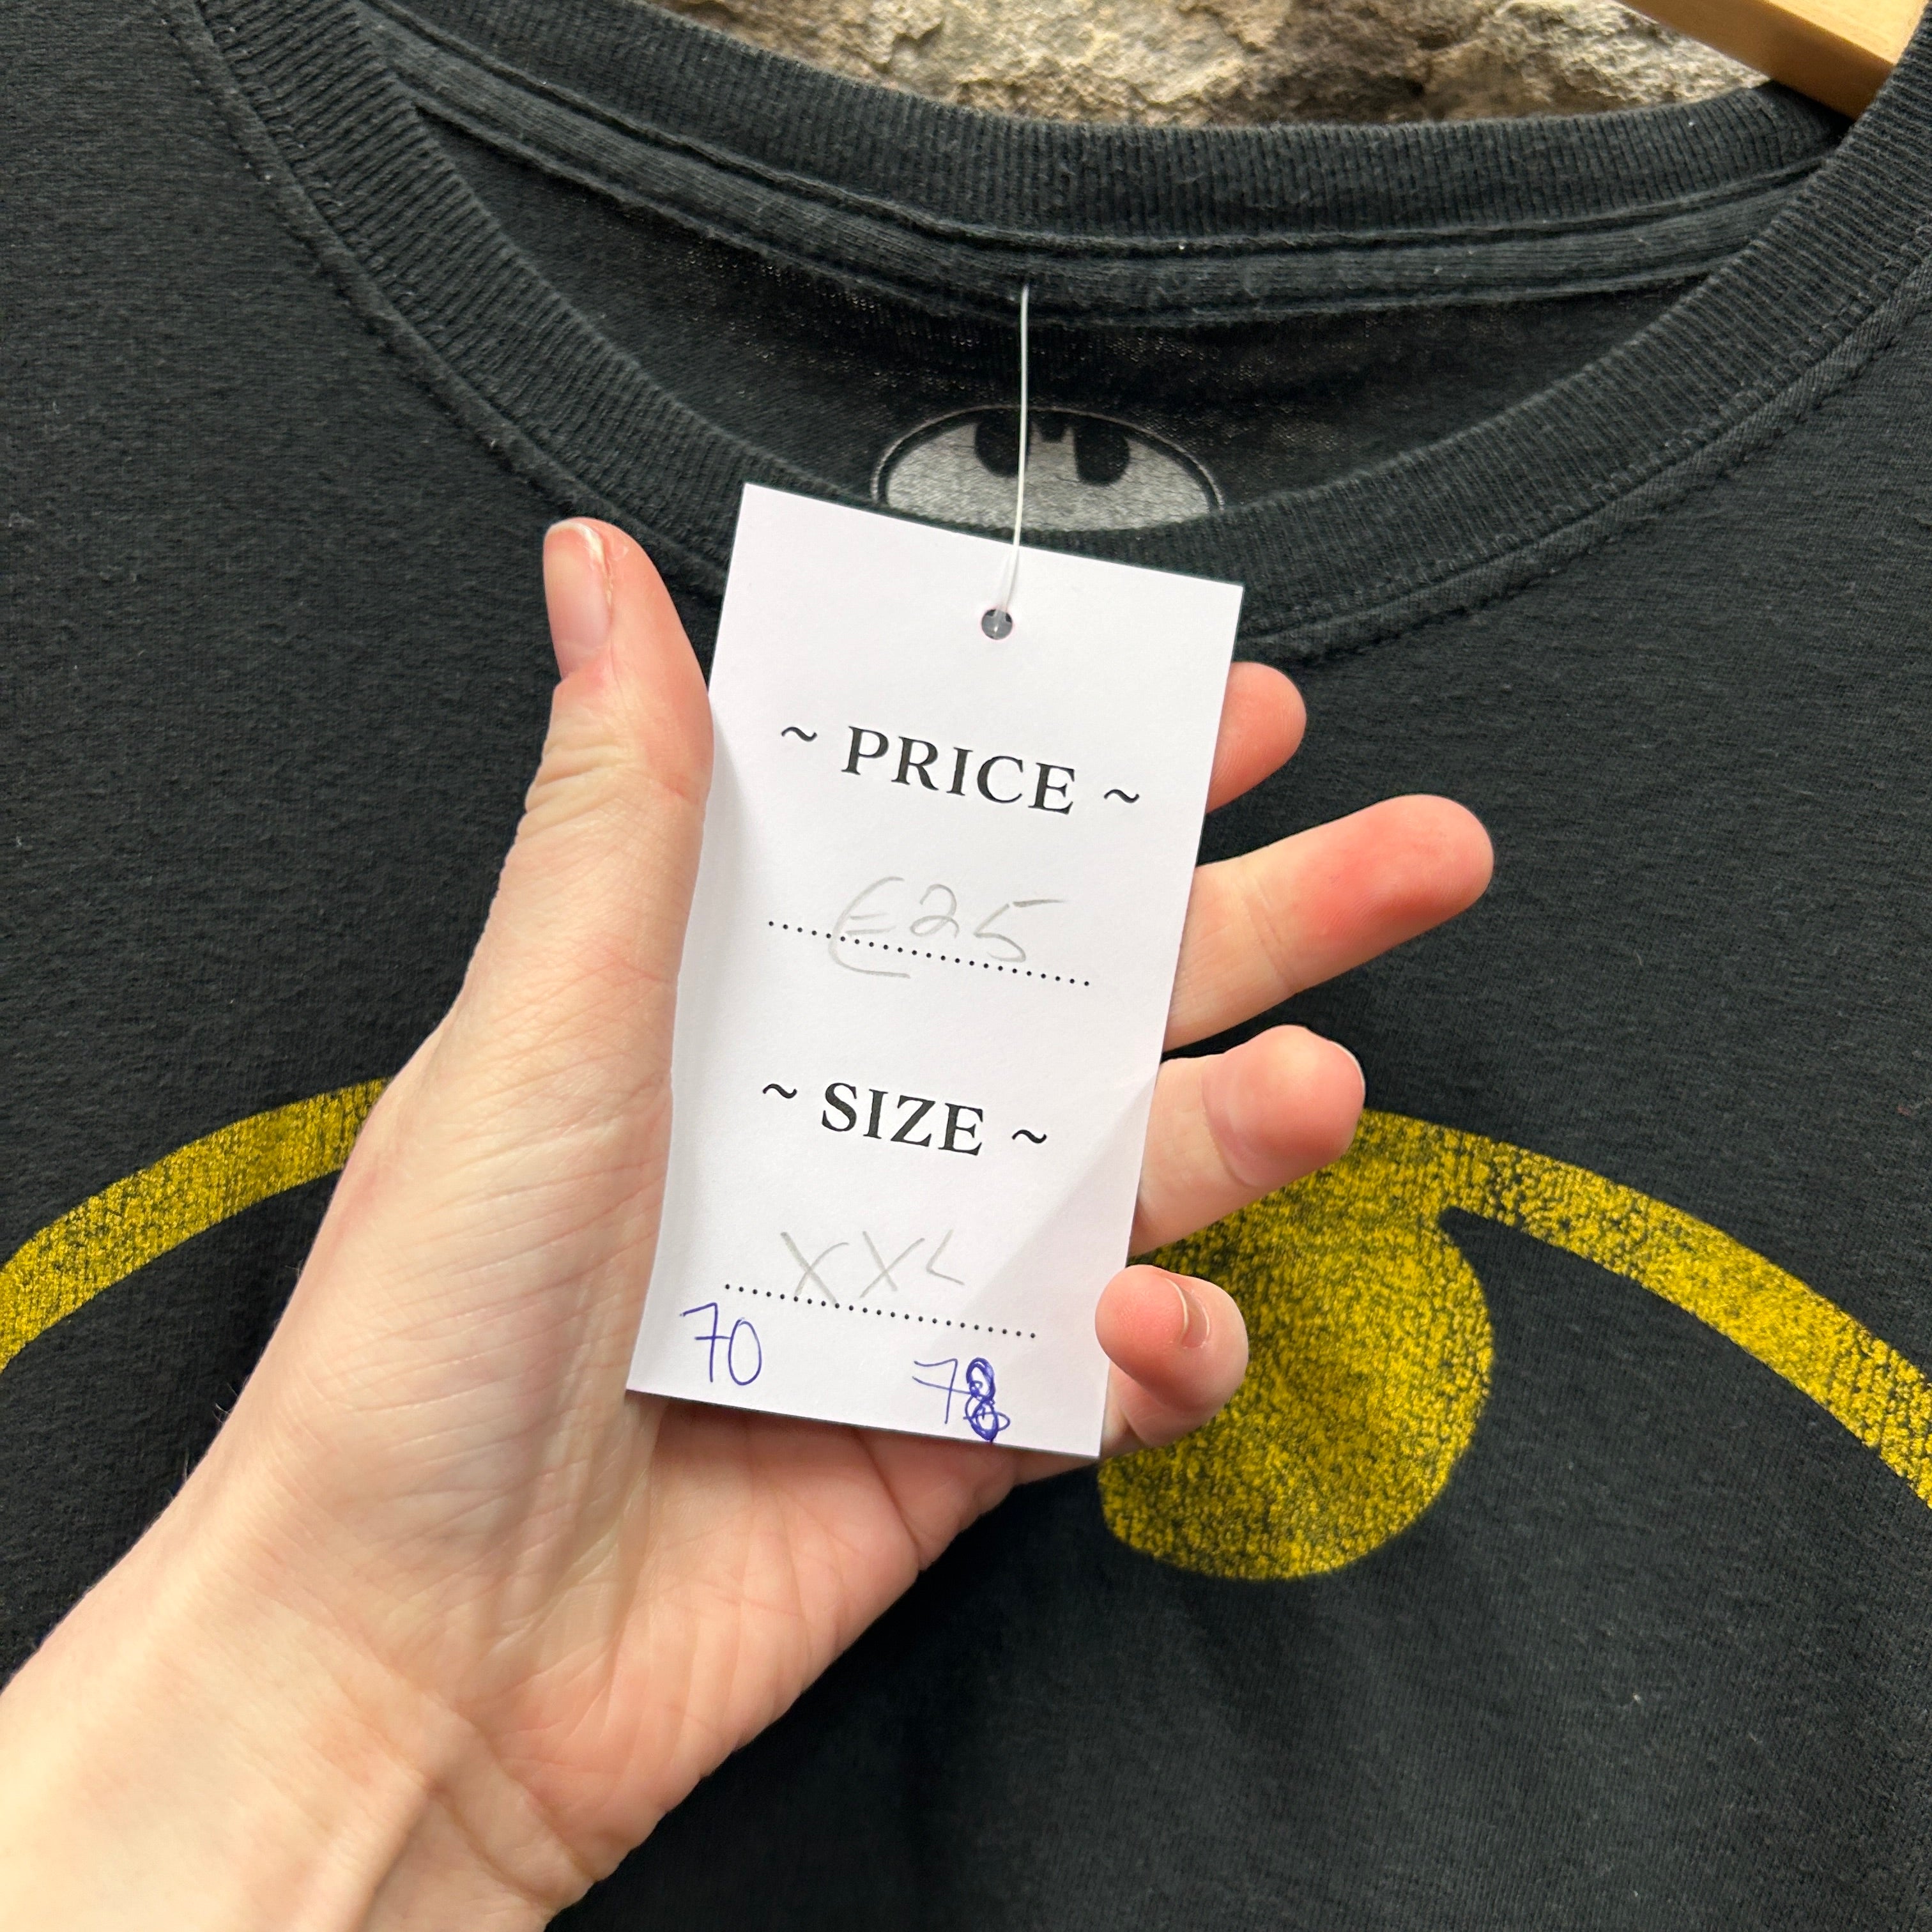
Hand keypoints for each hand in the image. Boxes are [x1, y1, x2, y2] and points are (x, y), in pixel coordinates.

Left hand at [0, 522, 1490, 1927]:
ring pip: (1139, 1168)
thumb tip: (598, 572)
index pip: (960, 853)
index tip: (1217, 716)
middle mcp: (856, 1122)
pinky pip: (1119, 1371)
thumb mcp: (538, 1024)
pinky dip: (1163, 1348)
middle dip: (1264, 918)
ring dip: (1254, 1118)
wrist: (421, 1651)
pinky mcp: (966, 1423)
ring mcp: (923, 1274)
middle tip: (1417, 853)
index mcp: (756, 1005)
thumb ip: (622, 802)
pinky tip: (1140, 1322)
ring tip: (1323, 1084)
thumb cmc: (434, 1329)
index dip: (1095, 782)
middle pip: (1094, 994)